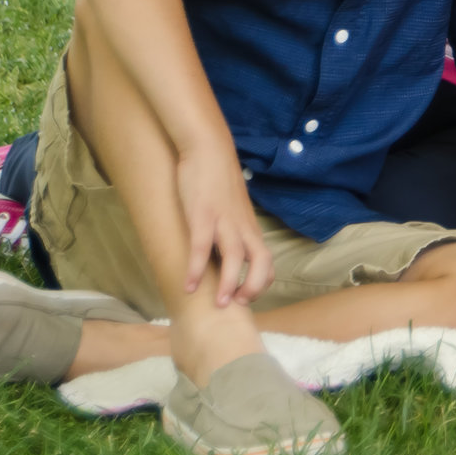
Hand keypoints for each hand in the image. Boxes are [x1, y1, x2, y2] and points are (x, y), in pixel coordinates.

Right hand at [177, 145, 272, 306]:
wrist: (208, 149)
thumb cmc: (218, 181)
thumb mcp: (231, 210)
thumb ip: (231, 231)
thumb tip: (224, 254)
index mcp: (249, 227)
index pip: (267, 260)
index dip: (262, 282)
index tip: (249, 299)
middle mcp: (242, 226)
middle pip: (261, 261)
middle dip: (254, 287)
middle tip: (240, 306)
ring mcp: (224, 220)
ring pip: (235, 256)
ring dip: (229, 283)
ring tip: (219, 305)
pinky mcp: (203, 214)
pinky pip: (201, 245)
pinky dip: (196, 267)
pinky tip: (187, 285)